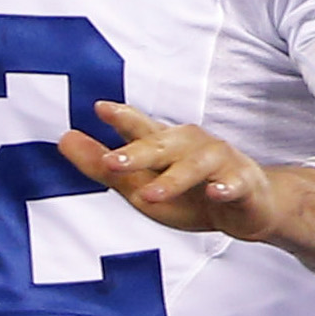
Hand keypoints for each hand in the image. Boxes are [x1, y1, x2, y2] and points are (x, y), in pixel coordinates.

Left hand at [58, 102, 314, 269]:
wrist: (252, 207)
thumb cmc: (191, 193)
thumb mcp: (142, 184)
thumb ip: (103, 165)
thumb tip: (62, 139)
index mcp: (165, 144)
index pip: (140, 127)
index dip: (123, 117)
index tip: (100, 108)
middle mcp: (191, 145)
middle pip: (163, 145)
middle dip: (138, 153)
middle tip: (112, 162)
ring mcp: (219, 162)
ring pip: (195, 166)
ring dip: (173, 179)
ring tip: (150, 195)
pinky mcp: (243, 183)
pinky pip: (234, 183)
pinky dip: (225, 186)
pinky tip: (215, 192)